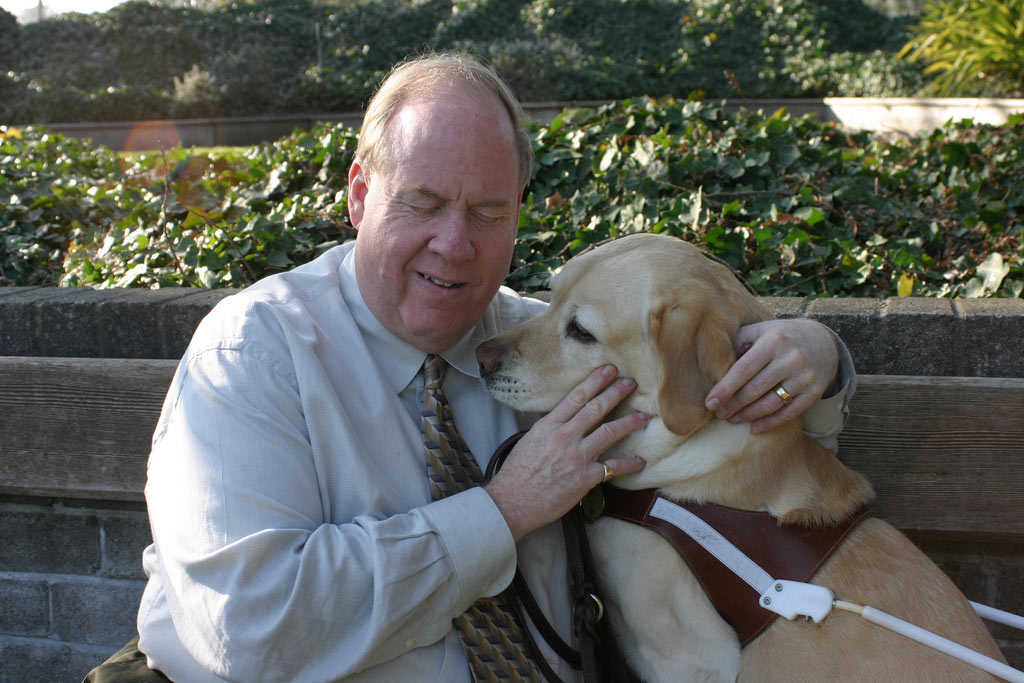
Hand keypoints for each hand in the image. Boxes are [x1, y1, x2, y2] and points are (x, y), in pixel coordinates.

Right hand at [484, 365, 647, 540]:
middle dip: (615, 393)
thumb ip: (550, 428)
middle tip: (630, 383)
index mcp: (549, 426)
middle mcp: (564, 437)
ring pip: (609, 432)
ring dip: (629, 422)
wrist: (512, 501)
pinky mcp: (585, 478)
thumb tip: (565, 419)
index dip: (595, 381)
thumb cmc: (518, 473)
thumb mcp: (530, 440)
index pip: (576, 397)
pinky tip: (640, 461)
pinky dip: (629, 463)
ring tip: (643, 416)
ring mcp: (576, 457)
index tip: (608, 370)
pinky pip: (613, 467)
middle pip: (595, 408)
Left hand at [703, 319, 839, 434]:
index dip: (725, 388)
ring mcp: (805, 376)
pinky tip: (754, 428)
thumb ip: (737, 343)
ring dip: (748, 415)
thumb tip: (710, 364)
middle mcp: (791, 358)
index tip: (709, 402)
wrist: (823, 342)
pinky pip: (789, 413)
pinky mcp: (815, 391)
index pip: (744, 369)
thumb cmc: (779, 337)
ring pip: (772, 403)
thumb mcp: (759, 331)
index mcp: (773, 341)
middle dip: (733, 404)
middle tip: (718, 413)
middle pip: (756, 389)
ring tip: (732, 419)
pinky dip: (770, 423)